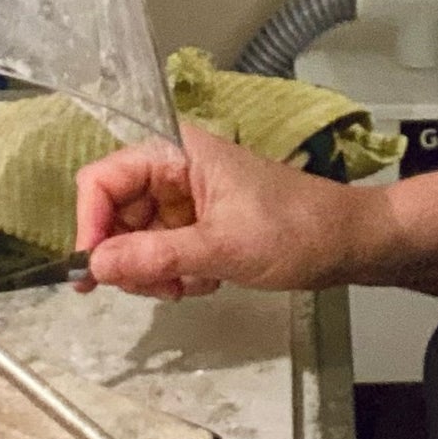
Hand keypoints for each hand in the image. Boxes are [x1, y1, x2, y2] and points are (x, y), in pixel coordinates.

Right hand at [75, 121, 369, 300]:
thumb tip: (95, 265)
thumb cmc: (294, 230)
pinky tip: (203, 281)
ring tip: (190, 284)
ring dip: (152, 271)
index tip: (94, 271)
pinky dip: (172, 273)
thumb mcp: (222, 248)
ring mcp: (183, 197)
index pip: (102, 179)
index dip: (90, 224)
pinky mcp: (195, 222)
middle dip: (128, 257)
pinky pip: (158, 251)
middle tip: (158, 287)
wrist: (346, 242)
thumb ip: (155, 256)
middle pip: (113, 213)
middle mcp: (172, 168)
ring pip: (133, 239)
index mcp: (175, 151)